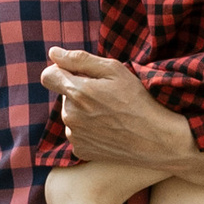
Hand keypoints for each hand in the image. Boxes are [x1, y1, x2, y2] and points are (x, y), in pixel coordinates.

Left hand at [40, 47, 190, 169]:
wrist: (155, 139)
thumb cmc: (138, 100)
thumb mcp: (114, 71)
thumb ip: (79, 60)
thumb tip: (53, 53)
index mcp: (77, 93)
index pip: (48, 76)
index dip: (61, 71)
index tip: (77, 74)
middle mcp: (70, 116)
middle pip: (64, 95)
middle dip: (79, 92)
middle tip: (107, 96)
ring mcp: (74, 135)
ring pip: (71, 115)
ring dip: (83, 111)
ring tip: (110, 114)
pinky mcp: (80, 150)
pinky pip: (77, 133)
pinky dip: (88, 129)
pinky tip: (108, 129)